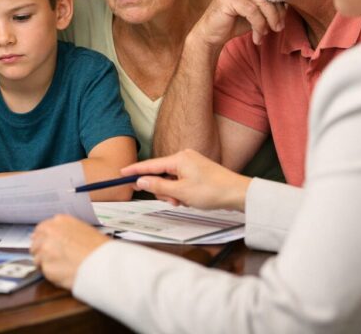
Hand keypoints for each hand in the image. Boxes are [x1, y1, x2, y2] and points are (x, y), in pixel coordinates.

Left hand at [30, 215, 108, 289]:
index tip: (45, 245)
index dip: (43, 239)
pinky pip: (44, 272)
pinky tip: (64, 273)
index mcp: (60, 221)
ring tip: (62, 268)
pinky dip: (51, 274)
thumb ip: (66, 232)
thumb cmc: (99, 249)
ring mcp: (46, 249)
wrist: (104, 264)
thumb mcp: (83, 230)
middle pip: (36, 243)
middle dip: (41, 251)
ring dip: (46, 264)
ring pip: (37, 258)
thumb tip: (57, 238)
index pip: (41, 229)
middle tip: (52, 259)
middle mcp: (50, 233)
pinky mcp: (46, 267)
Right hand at [121, 149, 250, 211]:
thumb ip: (158, 186)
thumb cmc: (212, 191)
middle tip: (174, 202)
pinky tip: (190, 200)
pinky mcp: (197, 170)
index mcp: (178, 158)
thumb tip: (141, 181)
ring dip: (173, 193)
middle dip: (163, 190)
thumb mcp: (181, 192)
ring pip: (171, 180)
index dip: (135, 171)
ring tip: (185, 202)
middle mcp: (184, 157)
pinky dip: (181, 191)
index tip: (122, 173)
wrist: (238, 193)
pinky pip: (180, 180)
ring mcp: (191, 163)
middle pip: (160, 174)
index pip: (150, 165)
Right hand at [193, 0, 286, 47]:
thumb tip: (288, 3)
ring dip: (268, 21)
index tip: (282, 21)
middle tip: (278, 28)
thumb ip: (269, 4)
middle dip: (276, 13)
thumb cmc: (234, 22)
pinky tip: (257, 36)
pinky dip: (258, 25)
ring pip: (262, 2)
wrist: (212, 34)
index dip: (280, 4)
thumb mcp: (256, 11)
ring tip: (267, 33)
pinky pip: (252, 11)